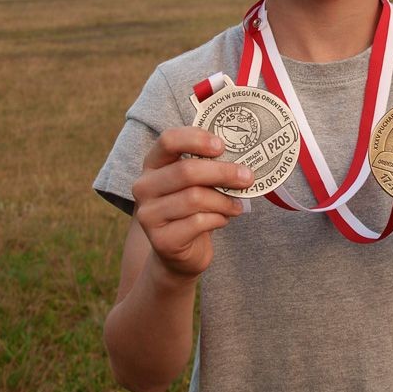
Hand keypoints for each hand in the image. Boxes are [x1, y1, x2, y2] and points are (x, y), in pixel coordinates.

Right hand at [131, 127, 252, 278]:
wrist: (179, 252)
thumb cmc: (193, 209)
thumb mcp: (198, 183)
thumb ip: (210, 168)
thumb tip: (242, 161)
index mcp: (153, 164)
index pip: (168, 140)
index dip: (196, 139)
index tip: (221, 146)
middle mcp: (144, 187)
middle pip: (186, 171)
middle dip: (223, 172)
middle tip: (247, 177)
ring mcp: (149, 215)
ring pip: (194, 198)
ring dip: (224, 200)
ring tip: (237, 205)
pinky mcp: (161, 240)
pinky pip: (198, 223)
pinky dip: (218, 219)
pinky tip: (223, 220)